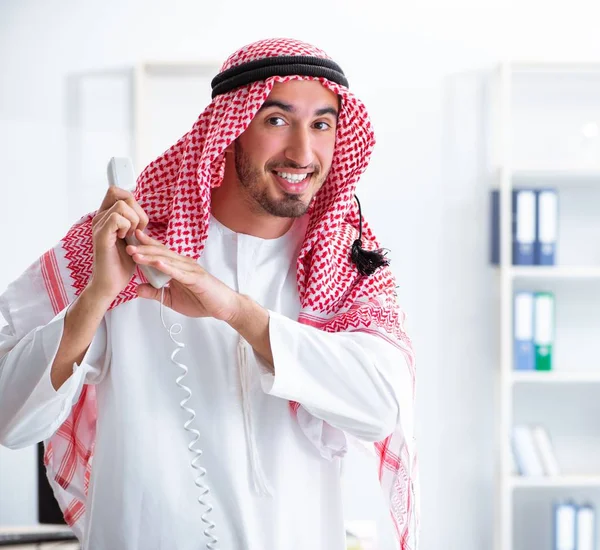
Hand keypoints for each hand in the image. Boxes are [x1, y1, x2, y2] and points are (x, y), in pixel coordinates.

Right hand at [88, 187, 149, 301]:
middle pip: (121, 193)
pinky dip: (127, 228)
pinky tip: (125, 240)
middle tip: (137, 230)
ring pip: (122, 205)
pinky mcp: (101, 235)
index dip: (133, 202)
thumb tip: (140, 208)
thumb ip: (134, 221)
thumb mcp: (132, 238)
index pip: (118, 191)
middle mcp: (100, 218)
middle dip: (137, 210)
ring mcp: (99, 225)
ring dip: (134, 221)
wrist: (110, 284)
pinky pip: (117, 218)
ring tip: (130, 237)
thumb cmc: (122, 264)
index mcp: (106, 217)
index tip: (138, 223)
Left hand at [126, 230, 241, 321]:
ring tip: (135, 253)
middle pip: (161, 253)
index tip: (130, 240)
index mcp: (178, 266)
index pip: (159, 253)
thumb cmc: (202, 300)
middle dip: (143, 248)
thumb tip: (137, 288)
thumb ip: (155, 293)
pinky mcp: (197, 279)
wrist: (224, 307)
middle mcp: (184, 264)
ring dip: (150, 256)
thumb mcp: (172, 299)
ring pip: (167, 260)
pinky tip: (156, 264)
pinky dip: (167, 267)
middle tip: (127, 244)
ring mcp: (191, 270)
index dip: (145, 246)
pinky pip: (179, 272)